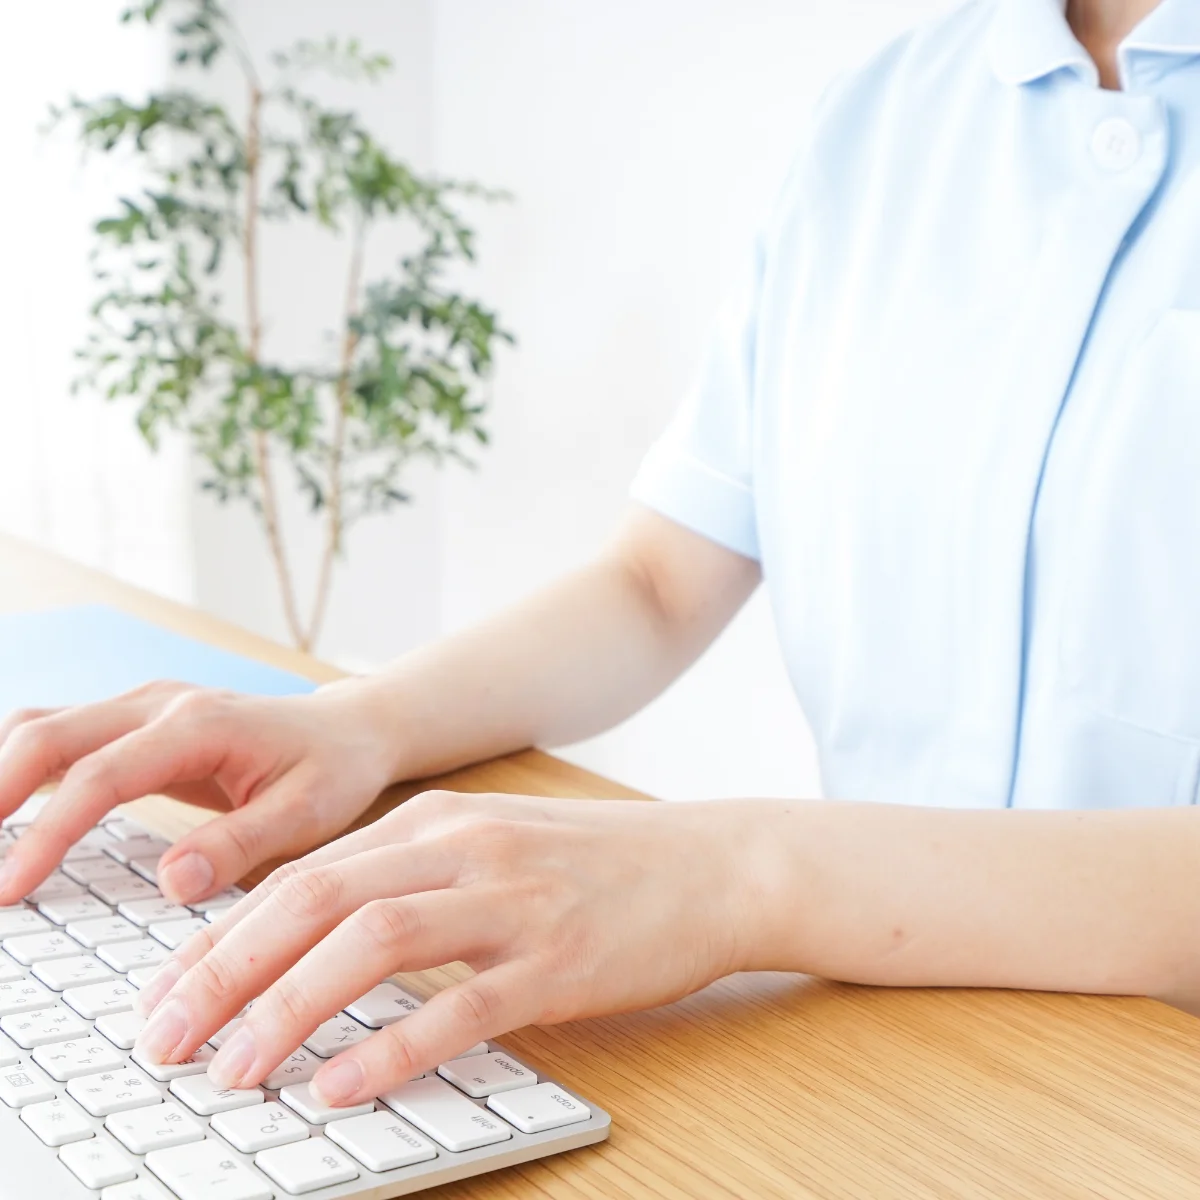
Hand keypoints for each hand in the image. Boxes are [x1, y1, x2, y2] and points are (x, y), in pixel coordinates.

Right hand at [0, 679, 396, 905]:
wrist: (349, 728)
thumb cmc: (333, 768)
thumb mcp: (308, 812)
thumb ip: (240, 844)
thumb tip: (171, 883)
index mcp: (200, 726)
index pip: (100, 777)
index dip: (47, 833)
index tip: (10, 889)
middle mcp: (160, 704)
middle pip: (47, 735)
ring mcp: (143, 706)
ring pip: (41, 727)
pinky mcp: (135, 722)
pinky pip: (59, 737)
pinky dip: (17, 769)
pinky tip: (0, 812)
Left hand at [132, 790, 763, 1106]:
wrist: (709, 864)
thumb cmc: (594, 864)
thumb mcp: (489, 846)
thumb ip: (406, 879)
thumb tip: (310, 941)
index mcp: (434, 822)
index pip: (301, 875)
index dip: (220, 937)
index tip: (163, 995)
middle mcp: (463, 849)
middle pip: (315, 901)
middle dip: (225, 972)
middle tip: (163, 1040)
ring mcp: (511, 902)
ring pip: (372, 945)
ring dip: (289, 1010)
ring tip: (232, 1072)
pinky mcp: (558, 963)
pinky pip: (458, 1007)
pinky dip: (390, 1049)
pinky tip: (340, 1088)